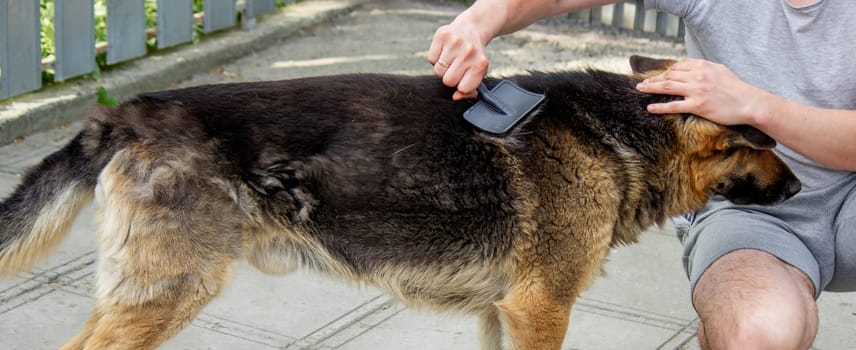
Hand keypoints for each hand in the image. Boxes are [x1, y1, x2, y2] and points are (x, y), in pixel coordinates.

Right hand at [427, 19, 489, 99]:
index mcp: (480, 64)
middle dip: (449, 77)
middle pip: (447, 81)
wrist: (471, 29)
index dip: (461, 86)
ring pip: (438, 71)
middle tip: (456, 67)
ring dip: (442, 68)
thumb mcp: (478, 73)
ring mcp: (455, 42)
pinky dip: (435, 58)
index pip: (463, 88)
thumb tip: (456, 97)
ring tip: (450, 59)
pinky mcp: (442, 35)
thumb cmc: (474, 57)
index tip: (464, 78)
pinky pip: (431, 59)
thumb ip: (469, 89)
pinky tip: (444, 51)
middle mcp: (469, 52)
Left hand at [635, 58, 768, 125]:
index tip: (656, 76)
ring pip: (668, 86)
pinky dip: (659, 106)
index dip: (664, 72)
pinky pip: (674, 105)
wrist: (749, 103)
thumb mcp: (719, 70)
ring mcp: (697, 90)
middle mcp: (698, 76)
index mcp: (703, 66)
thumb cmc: (735, 88)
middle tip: (641, 83)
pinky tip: (650, 107)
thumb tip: (687, 65)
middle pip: (669, 75)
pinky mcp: (698, 105)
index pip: (677, 66)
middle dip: (653, 78)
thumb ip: (702, 67)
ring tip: (640, 90)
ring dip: (651, 87)